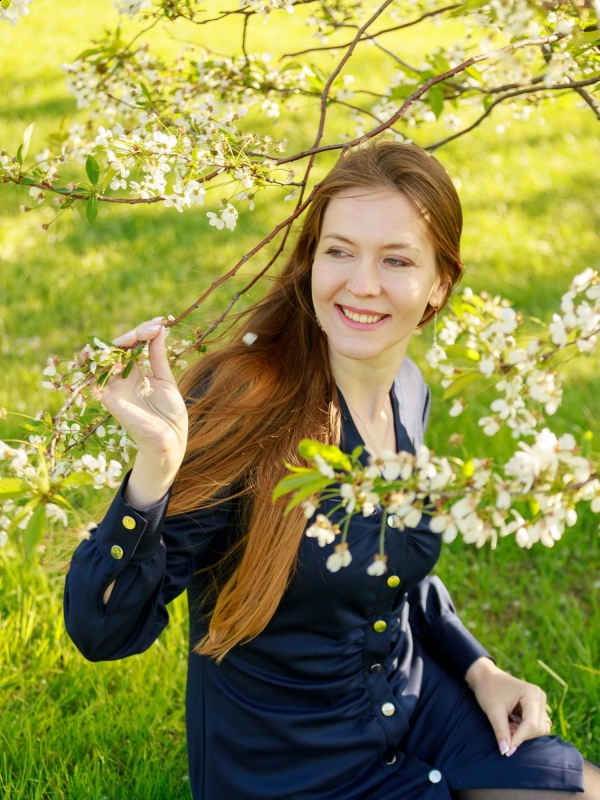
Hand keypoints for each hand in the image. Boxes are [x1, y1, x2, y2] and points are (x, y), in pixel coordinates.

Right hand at [100, 317, 188, 463]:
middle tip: (153, 327)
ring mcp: (114, 385)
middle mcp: (122, 376)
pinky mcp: (108, 396)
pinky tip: (124, 346)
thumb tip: (159, 329)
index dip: (144, 330)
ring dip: (124, 340)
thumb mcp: (166, 379)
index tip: (161, 322)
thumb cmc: (170, 413)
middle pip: (119, 346)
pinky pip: (99, 374)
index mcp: (137, 372)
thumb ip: (157, 356)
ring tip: (142, 333)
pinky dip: (105, 358)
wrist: (170, 439)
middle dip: (136, 332)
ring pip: (108, 355)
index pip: (134, 344)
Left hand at [465, 657, 552, 756]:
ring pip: (539, 729)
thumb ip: (501, 731)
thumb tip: (506, 752)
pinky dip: (523, 730)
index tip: (507, 751)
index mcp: (532, 693)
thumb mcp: (493, 710)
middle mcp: (540, 697)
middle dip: (521, 734)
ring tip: (507, 724)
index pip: (532, 724)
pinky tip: (510, 722)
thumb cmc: (488, 689)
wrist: (485, 677)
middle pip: (538, 729)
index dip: (519, 738)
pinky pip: (536, 726)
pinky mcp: (536, 708)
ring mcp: (539, 703)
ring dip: (523, 733)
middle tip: (503, 729)